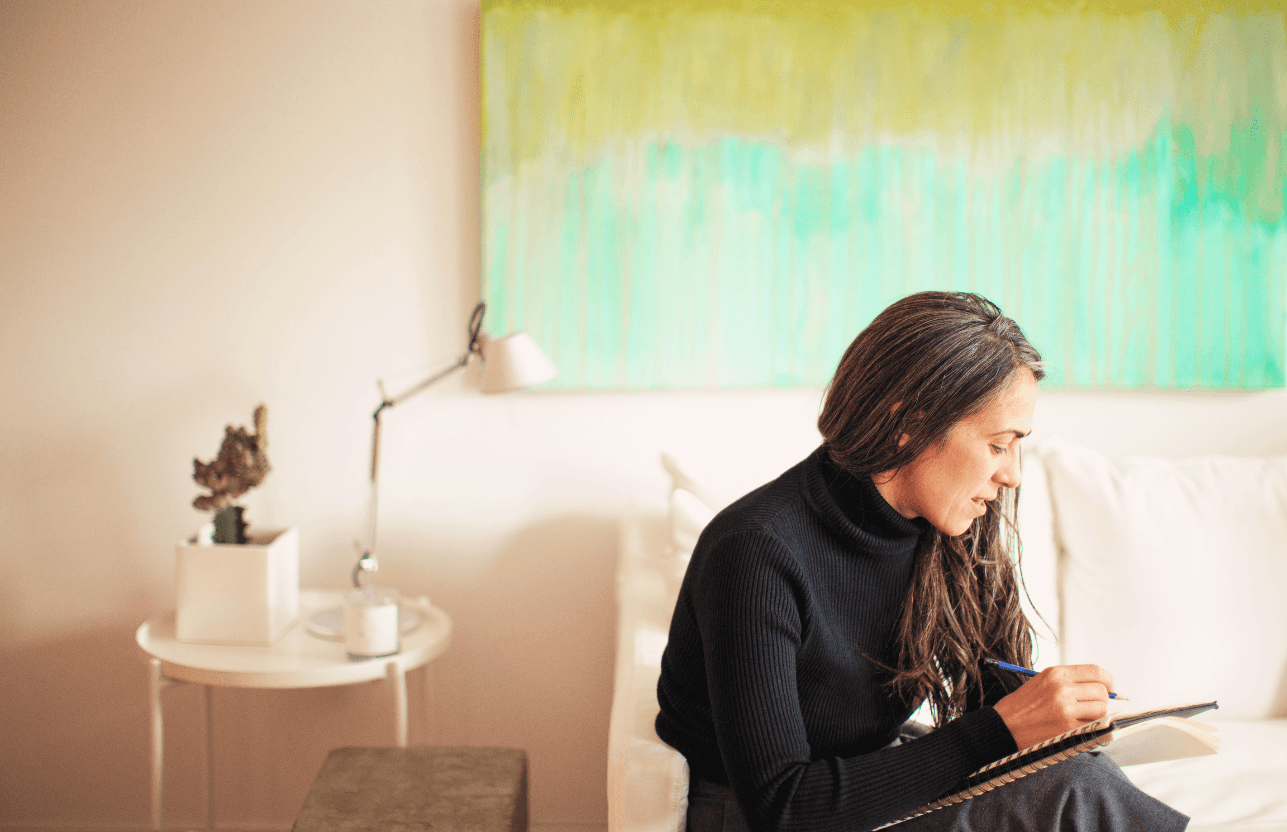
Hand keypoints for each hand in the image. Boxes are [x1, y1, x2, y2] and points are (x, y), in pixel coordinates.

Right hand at [992, 664, 1114, 749]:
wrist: (1003, 727)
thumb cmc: (1021, 707)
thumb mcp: (1042, 683)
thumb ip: (1069, 682)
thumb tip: (1101, 687)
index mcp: (1056, 673)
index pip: (1096, 671)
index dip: (1108, 681)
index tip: (1109, 688)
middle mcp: (1062, 688)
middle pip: (1102, 691)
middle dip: (1100, 700)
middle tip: (1090, 707)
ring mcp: (1066, 708)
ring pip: (1100, 709)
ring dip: (1096, 715)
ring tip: (1079, 718)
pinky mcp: (1068, 728)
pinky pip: (1093, 725)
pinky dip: (1089, 727)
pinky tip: (1074, 727)